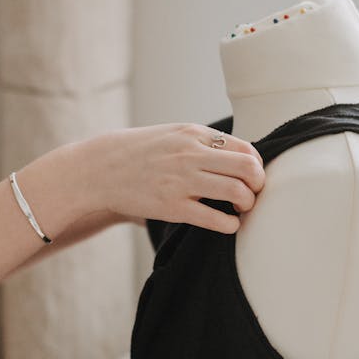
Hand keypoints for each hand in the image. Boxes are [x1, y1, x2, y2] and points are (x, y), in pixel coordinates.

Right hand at [85, 123, 264, 233]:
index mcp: (194, 134)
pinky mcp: (172, 207)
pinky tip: (227, 224)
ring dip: (247, 204)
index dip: (257, 166)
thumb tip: (236, 156)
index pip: (245, 148)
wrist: (100, 170)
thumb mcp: (172, 134)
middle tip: (252, 194)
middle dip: (258, 184)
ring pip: (237, 192)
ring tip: (240, 209)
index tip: (252, 177)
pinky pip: (215, 219)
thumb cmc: (138, 153)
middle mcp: (191, 155)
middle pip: (248, 168)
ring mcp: (182, 181)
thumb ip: (202, 142)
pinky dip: (230, 224)